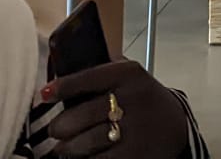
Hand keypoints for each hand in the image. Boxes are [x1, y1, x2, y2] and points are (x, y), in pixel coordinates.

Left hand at [40, 60, 191, 156]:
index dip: (63, 87)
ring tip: (62, 149)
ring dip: (68, 148)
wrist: (176, 128)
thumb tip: (60, 71)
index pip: (88, 78)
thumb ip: (103, 72)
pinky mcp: (134, 155)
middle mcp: (133, 100)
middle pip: (83, 115)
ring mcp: (135, 130)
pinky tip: (80, 158)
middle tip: (55, 130)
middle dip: (61, 126)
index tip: (45, 94)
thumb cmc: (144, 100)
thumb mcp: (131, 78)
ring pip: (87, 142)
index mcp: (129, 75)